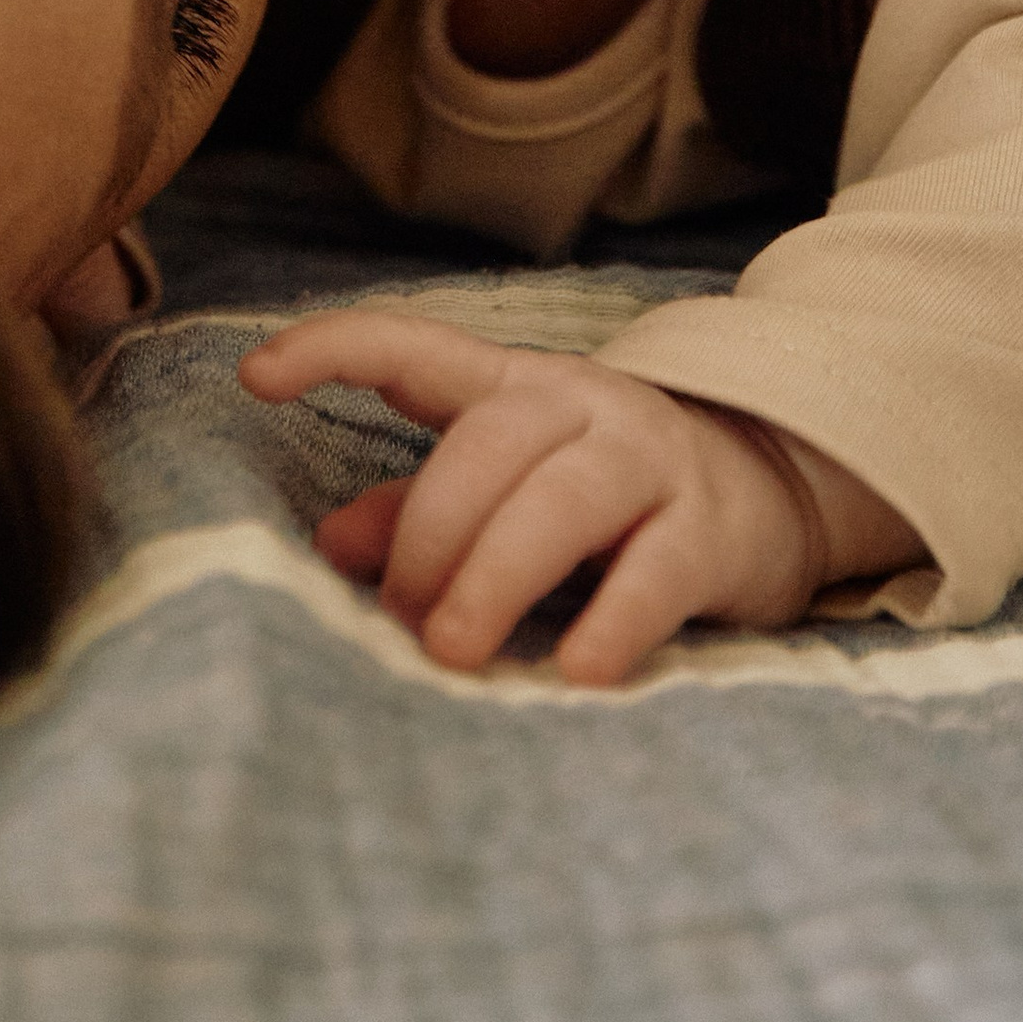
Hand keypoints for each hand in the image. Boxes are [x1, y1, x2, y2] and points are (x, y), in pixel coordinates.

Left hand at [240, 310, 917, 684]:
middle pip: (486, 444)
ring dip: (494, 575)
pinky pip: (653, 572)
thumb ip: (419, 508)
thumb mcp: (509, 484)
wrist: (768, 487)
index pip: (413, 345)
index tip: (255, 375)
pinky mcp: (707, 530)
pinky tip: (571, 676)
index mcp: (513, 385)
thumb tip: (328, 543)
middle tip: (400, 619)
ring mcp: (648, 459)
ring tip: (452, 652)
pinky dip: (607, 625)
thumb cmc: (604, 494)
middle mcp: (579, 404)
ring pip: (560, 499)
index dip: (333, 348)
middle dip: (429, 533)